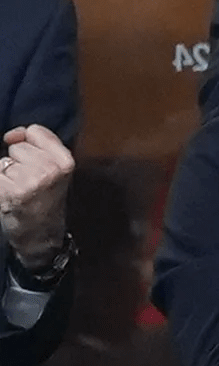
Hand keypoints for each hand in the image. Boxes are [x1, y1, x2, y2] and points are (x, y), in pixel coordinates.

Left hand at [0, 125, 73, 267]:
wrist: (41, 233)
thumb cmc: (45, 198)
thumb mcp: (56, 168)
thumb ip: (38, 144)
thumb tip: (11, 136)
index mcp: (65, 162)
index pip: (35, 131)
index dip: (28, 141)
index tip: (32, 159)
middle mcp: (50, 170)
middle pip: (18, 147)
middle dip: (19, 161)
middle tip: (30, 182)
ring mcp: (30, 182)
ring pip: (5, 161)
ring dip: (7, 174)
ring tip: (20, 189)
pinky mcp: (11, 192)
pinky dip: (0, 183)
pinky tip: (9, 195)